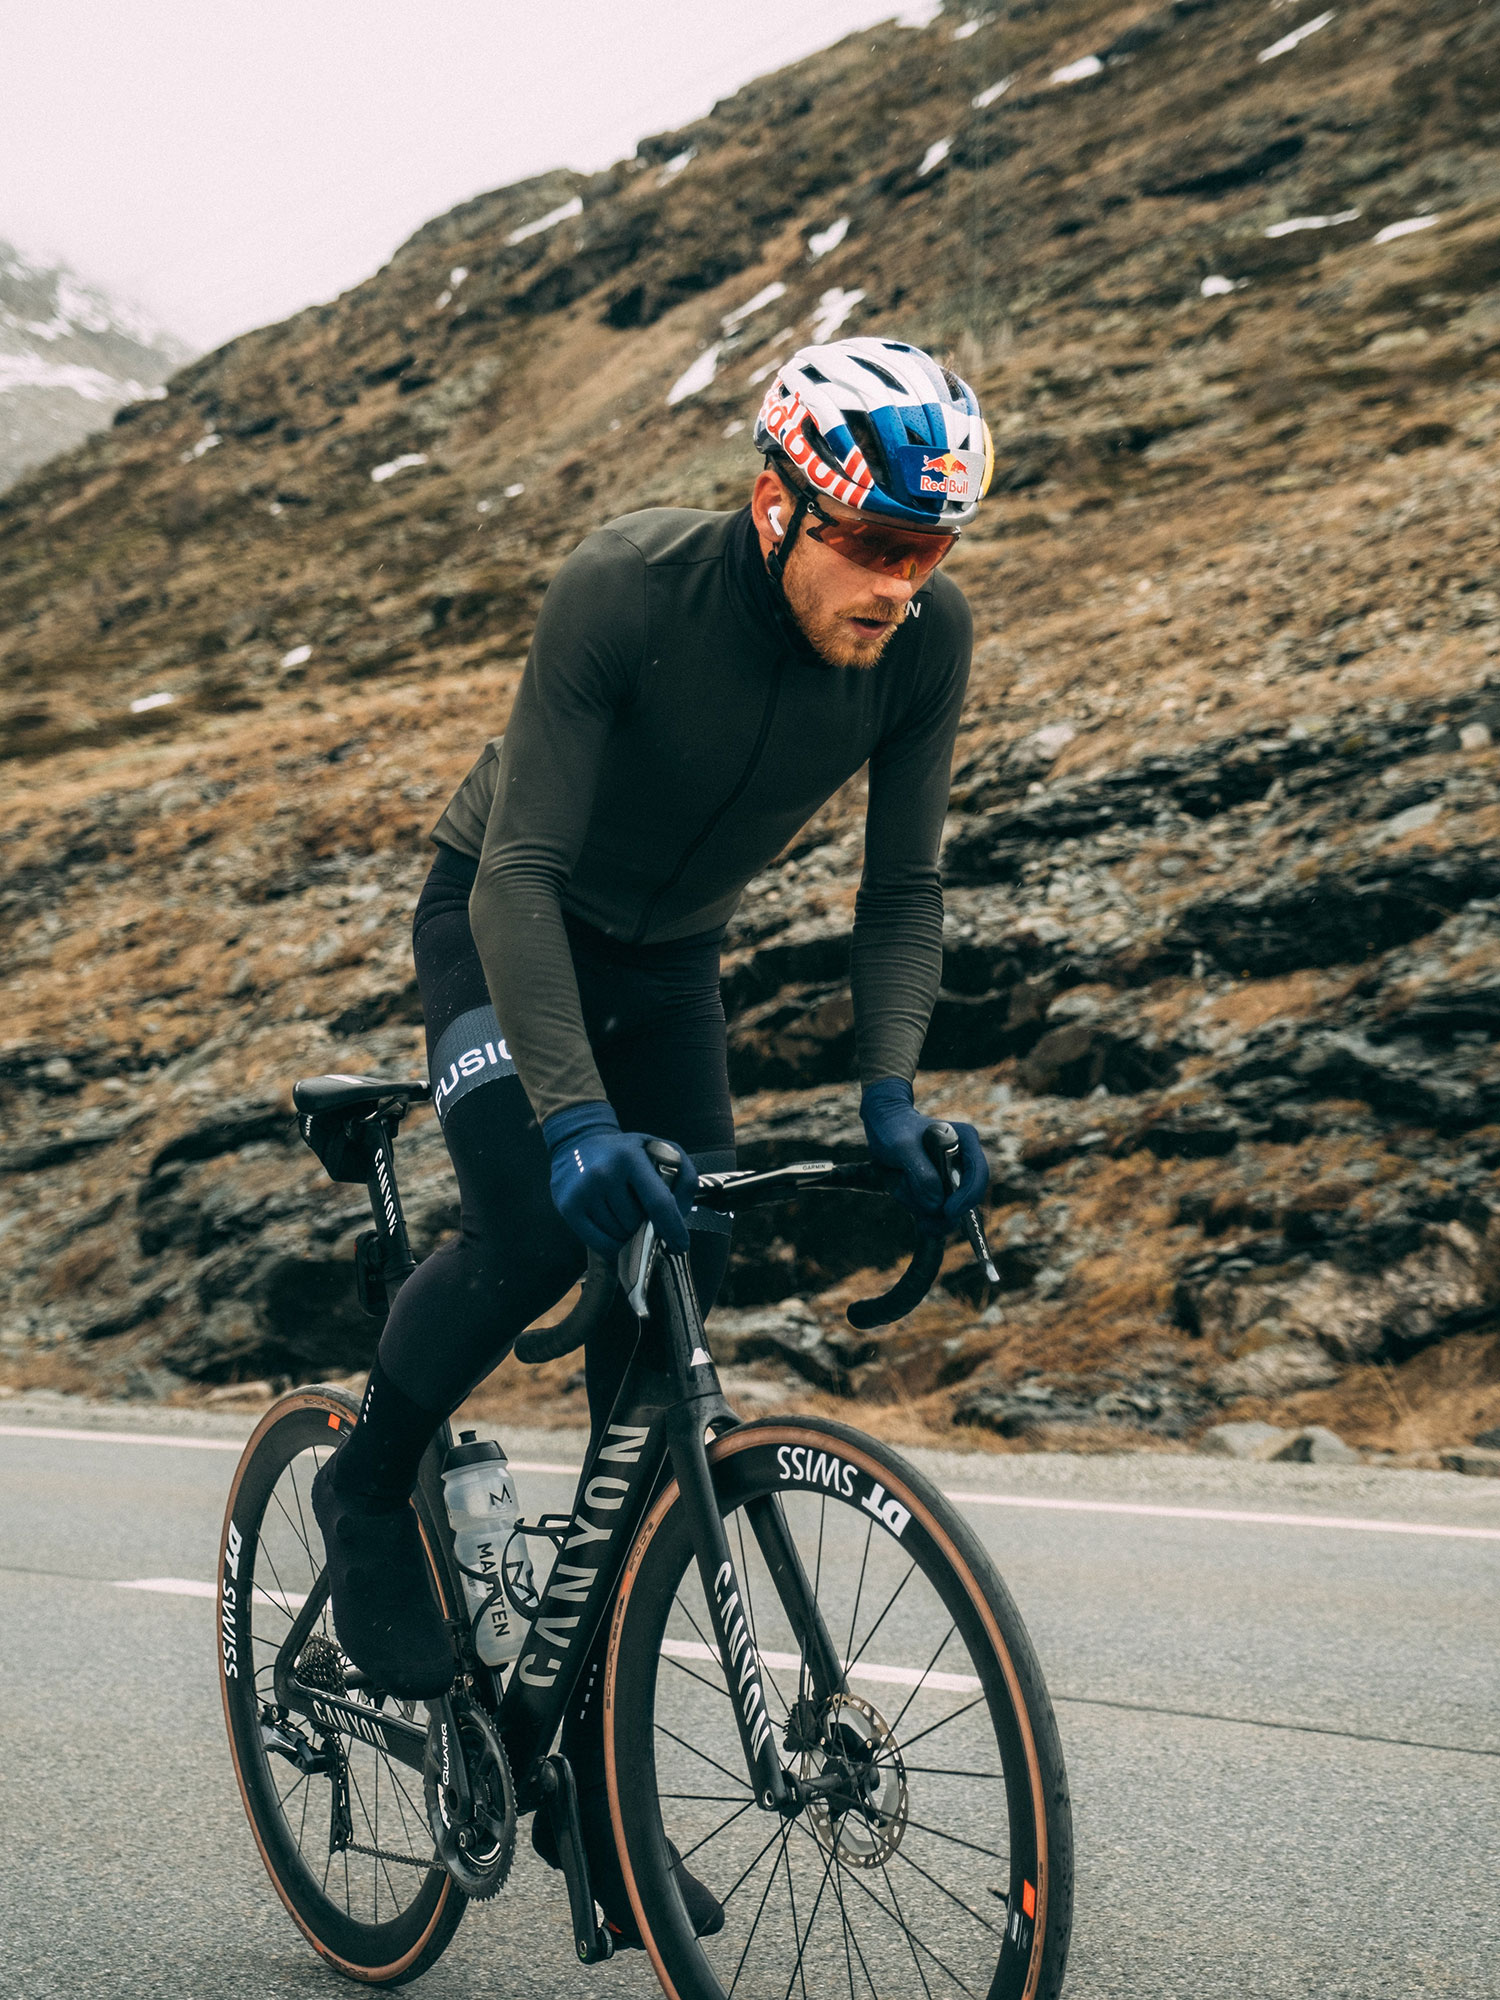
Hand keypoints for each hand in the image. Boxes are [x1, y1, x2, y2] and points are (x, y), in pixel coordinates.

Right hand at [543, 1102, 698, 1256]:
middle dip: (644, 1224)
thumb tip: (680, 1214)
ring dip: (627, 1233)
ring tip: (621, 1211)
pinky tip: (611, 1226)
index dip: (673, 1228)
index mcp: (630, 1157)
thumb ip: (683, 1175)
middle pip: (637, 1223)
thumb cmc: (625, 1152)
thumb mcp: (659, 1149)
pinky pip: (599, 1243)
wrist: (578, 1141)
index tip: (681, 1245)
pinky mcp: (568, 1207)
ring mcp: (583, 1191)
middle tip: (638, 1209)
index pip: (658, 1202)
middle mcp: (603, 1173)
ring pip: (619, 1236)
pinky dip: (611, 1244)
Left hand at [860, 1078, 989, 1236]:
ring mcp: (951, 1178)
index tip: (949, 1211)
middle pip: (962, 1199)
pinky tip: (900, 1186)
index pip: (978, 1174)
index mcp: (965, 1141)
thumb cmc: (894, 1129)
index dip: (968, 1197)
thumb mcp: (903, 1147)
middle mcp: (962, 1162)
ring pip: (943, 1209)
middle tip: (909, 1195)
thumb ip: (922, 1174)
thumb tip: (938, 1204)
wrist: (881, 1128)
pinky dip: (913, 1205)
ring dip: (917, 1201)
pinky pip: (931, 1213)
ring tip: (898, 1176)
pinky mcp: (938, 1191)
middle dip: (935, 1205)